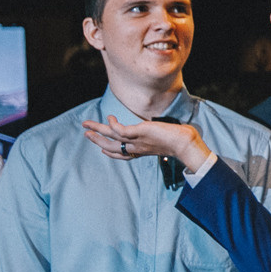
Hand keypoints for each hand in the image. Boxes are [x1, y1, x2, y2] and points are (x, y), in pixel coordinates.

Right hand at [79, 115, 211, 172]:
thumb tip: (162, 131)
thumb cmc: (179, 141)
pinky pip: (120, 130)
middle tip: (86, 134)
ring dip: (97, 131)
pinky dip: (113, 124)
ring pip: (111, 138)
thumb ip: (158, 137)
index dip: (111, 152)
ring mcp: (136, 141)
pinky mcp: (139, 132)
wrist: (184, 143)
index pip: (122, 154)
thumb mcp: (164, 139)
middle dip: (97, 141)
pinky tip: (109, 117)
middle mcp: (136, 148)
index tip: (102, 149)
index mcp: (141, 151)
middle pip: (112, 147)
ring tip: (86, 125)